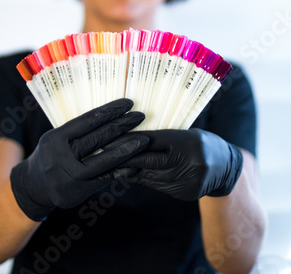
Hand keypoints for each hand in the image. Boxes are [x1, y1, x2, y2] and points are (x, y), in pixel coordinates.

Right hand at [10, 98, 148, 220]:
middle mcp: (61, 157)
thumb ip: (77, 130)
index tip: (128, 103)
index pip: (87, 120)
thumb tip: (109, 114)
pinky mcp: (78, 192)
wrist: (32, 187)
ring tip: (144, 140)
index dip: (109, 111)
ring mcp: (69, 177)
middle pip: (97, 138)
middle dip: (122, 126)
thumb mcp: (56, 137)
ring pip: (104, 160)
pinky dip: (122, 171)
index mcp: (56, 138)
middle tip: (140, 116)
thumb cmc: (50, 155)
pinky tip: (136, 163)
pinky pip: (105, 179)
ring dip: (127, 149)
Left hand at [119, 129, 242, 200]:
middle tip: (101, 155)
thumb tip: (128, 141)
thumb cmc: (200, 142)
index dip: (127, 140)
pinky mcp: (184, 193)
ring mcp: (187, 180)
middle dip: (122, 157)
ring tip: (110, 165)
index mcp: (187, 141)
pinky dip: (142, 179)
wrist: (225, 166)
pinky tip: (129, 174)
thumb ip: (161, 138)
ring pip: (149, 175)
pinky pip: (157, 185)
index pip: (150, 140)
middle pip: (147, 159)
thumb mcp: (184, 133)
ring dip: (128, 170)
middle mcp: (189, 161)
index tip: (107, 139)